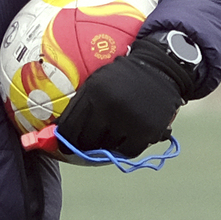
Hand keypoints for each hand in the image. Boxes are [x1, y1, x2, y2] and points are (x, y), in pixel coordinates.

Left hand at [54, 29, 194, 158]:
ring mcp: (128, 120)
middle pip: (86, 141)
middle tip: (87, 145)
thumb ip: (81, 104)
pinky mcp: (146, 131)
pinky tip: (127, 137)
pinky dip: (125, 148)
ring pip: (106, 147)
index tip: (63, 146)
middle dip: (84, 145)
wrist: (161, 68)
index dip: (64, 140)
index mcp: (93, 93)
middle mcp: (109, 107)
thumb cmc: (124, 76)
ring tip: (113, 132)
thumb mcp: (97, 81)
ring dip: (107, 144)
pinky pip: (127, 152)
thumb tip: (59, 131)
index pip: (69, 128)